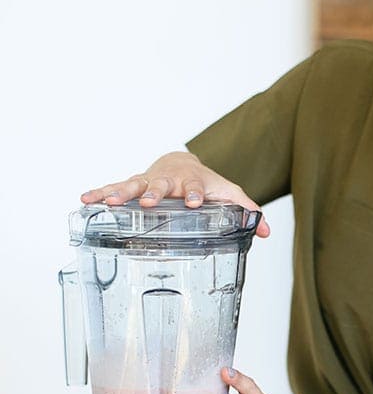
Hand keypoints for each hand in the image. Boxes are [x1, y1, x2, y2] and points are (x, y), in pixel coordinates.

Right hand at [80, 151, 269, 236]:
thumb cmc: (207, 183)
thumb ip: (246, 211)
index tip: (195, 203)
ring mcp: (149, 182)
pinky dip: (100, 192)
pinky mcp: (134, 185)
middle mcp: (169, 181)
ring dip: (121, 193)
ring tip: (108, 202)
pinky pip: (114, 188)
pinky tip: (85, 199)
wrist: (183, 163)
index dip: (196, 195)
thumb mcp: (228, 194)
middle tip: (148, 202)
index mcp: (194, 183)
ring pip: (133, 185)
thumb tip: (266, 230)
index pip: (196, 189)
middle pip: (161, 185)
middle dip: (154, 193)